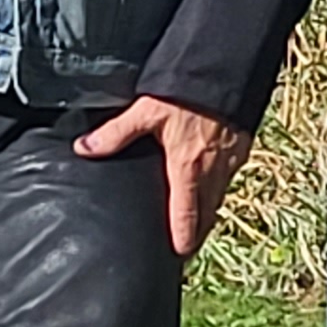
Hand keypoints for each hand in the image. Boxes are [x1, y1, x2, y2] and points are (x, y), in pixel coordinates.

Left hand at [74, 95, 257, 256]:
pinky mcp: (243, 146)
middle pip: (207, 215)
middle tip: (184, 247)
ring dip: (208, 212)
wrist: (229, 69)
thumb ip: (115, 133)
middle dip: (196, 233)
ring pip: (220, 198)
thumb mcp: (146, 110)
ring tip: (194, 221)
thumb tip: (83, 148)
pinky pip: (229, 178)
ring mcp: (232, 160)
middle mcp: (213, 171)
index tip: (178, 257)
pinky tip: (209, 183)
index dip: (183, 241)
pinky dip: (218, 189)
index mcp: (187, 169)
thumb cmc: (189, 91)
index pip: (187, 219)